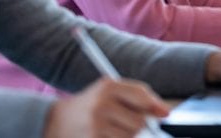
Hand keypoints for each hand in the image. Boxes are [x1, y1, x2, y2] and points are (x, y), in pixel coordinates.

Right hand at [44, 77, 168, 137]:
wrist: (55, 122)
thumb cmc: (91, 105)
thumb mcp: (109, 92)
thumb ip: (136, 97)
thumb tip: (164, 112)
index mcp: (108, 86)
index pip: (140, 95)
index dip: (156, 105)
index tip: (165, 113)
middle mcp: (101, 105)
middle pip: (139, 122)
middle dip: (140, 125)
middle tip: (128, 123)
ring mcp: (95, 125)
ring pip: (131, 136)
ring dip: (128, 136)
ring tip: (113, 129)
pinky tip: (106, 135)